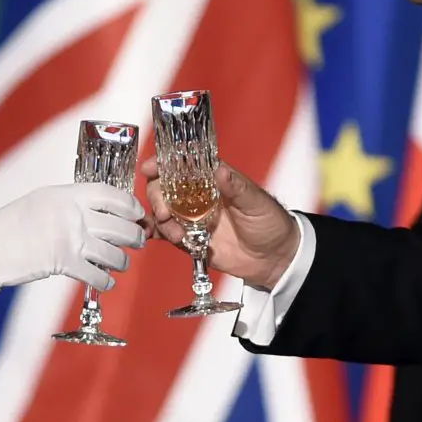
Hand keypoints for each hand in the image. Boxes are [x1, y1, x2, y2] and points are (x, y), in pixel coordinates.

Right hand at [0, 183, 145, 292]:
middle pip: (121, 226)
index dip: (131, 206)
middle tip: (139, 240)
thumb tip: (101, 211)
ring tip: (122, 263)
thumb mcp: (44, 199)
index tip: (138, 213)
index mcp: (70, 194)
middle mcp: (75, 214)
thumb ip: (73, 202)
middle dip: (136, 236)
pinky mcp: (65, 264)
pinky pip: (98, 275)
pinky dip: (106, 281)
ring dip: (123, 261)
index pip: (113, 195)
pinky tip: (106, 281)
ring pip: (114, 253)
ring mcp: (71, 239)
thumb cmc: (14, 222)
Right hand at [142, 157, 298, 290]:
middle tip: (164, 213)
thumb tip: (220, 171)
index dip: (162, 163)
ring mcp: (191, 217)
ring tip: (177, 236)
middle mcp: (197, 196)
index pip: (182, 164)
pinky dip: (153, 233)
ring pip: (162, 211)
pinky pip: (165, 233)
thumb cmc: (270, 222)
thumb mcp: (256, 202)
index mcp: (212, 179)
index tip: (148, 168)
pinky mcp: (189, 238)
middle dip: (157, 197)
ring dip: (160, 221)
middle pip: (164, 187)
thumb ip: (237, 188)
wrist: (274, 258)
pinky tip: (148, 236)